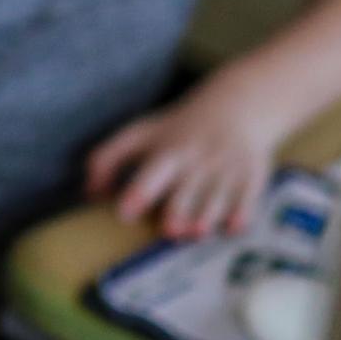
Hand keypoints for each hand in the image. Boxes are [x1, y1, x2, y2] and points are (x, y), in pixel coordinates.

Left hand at [84, 82, 284, 238]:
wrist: (237, 107)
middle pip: (186, 190)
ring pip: (216, 200)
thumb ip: (107, 159)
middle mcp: (197, 161)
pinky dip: (240, 215)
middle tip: (168, 229)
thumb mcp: (139, 134)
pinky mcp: (251, 177)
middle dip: (177, 211)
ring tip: (195, 232)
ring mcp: (226, 170)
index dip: (138, 194)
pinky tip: (231, 228)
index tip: (124, 213)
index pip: (151, 174)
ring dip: (206, 218)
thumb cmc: (178, 128)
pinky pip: (248, 200)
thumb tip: (89, 193)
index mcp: (168, 151)